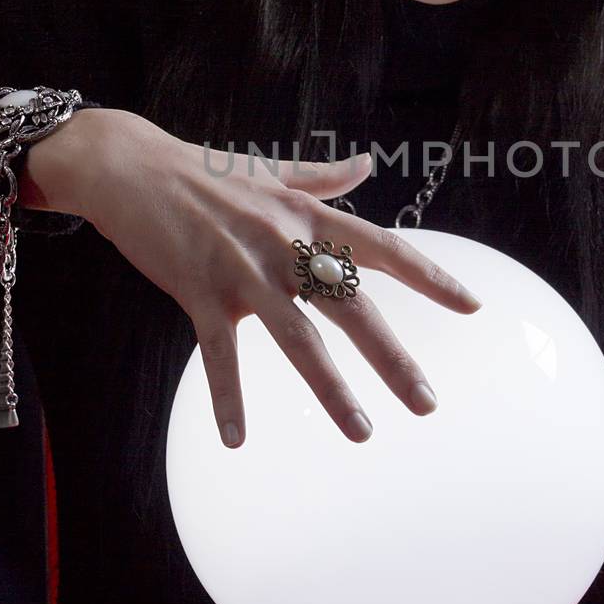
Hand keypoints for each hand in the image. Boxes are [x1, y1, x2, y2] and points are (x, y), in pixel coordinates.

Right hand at [25, 107, 482, 447]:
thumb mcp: (273, 170)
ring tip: (360, 431)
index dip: (431, 277)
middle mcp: (284, 244)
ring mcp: (243, 270)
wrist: (131, 165)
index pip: (384, 248)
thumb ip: (324, 177)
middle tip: (427, 403)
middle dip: (393, 358)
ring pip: (297, 338)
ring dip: (330, 389)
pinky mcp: (198, 291)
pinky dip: (228, 398)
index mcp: (308, 217)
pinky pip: (218, 354)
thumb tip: (369, 164)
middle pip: (351, 306)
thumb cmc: (204, 170)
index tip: (472, 306)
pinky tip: (238, 439)